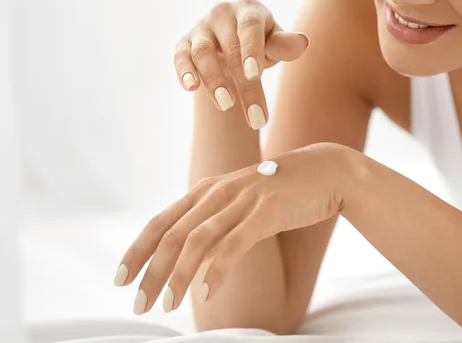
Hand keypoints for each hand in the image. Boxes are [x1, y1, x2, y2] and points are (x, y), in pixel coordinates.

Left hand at [113, 143, 358, 314]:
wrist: (325, 171)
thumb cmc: (281, 192)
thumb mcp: (240, 201)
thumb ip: (215, 220)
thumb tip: (192, 256)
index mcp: (207, 189)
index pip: (161, 221)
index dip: (137, 250)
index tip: (120, 278)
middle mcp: (218, 191)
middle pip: (172, 234)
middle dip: (150, 271)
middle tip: (139, 304)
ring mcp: (242, 199)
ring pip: (197, 241)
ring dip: (177, 275)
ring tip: (167, 305)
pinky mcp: (266, 211)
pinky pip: (233, 244)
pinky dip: (216, 271)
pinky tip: (206, 294)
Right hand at [173, 0, 309, 129]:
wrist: (231, 42)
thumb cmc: (260, 44)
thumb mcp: (275, 44)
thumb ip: (284, 45)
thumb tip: (302, 42)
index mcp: (248, 9)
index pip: (250, 27)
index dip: (251, 50)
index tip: (254, 75)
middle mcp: (222, 13)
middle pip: (231, 50)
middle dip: (245, 86)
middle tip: (257, 119)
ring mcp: (200, 27)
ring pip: (202, 53)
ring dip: (214, 81)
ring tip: (226, 106)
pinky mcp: (184, 44)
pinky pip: (181, 57)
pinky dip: (184, 72)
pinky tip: (191, 88)